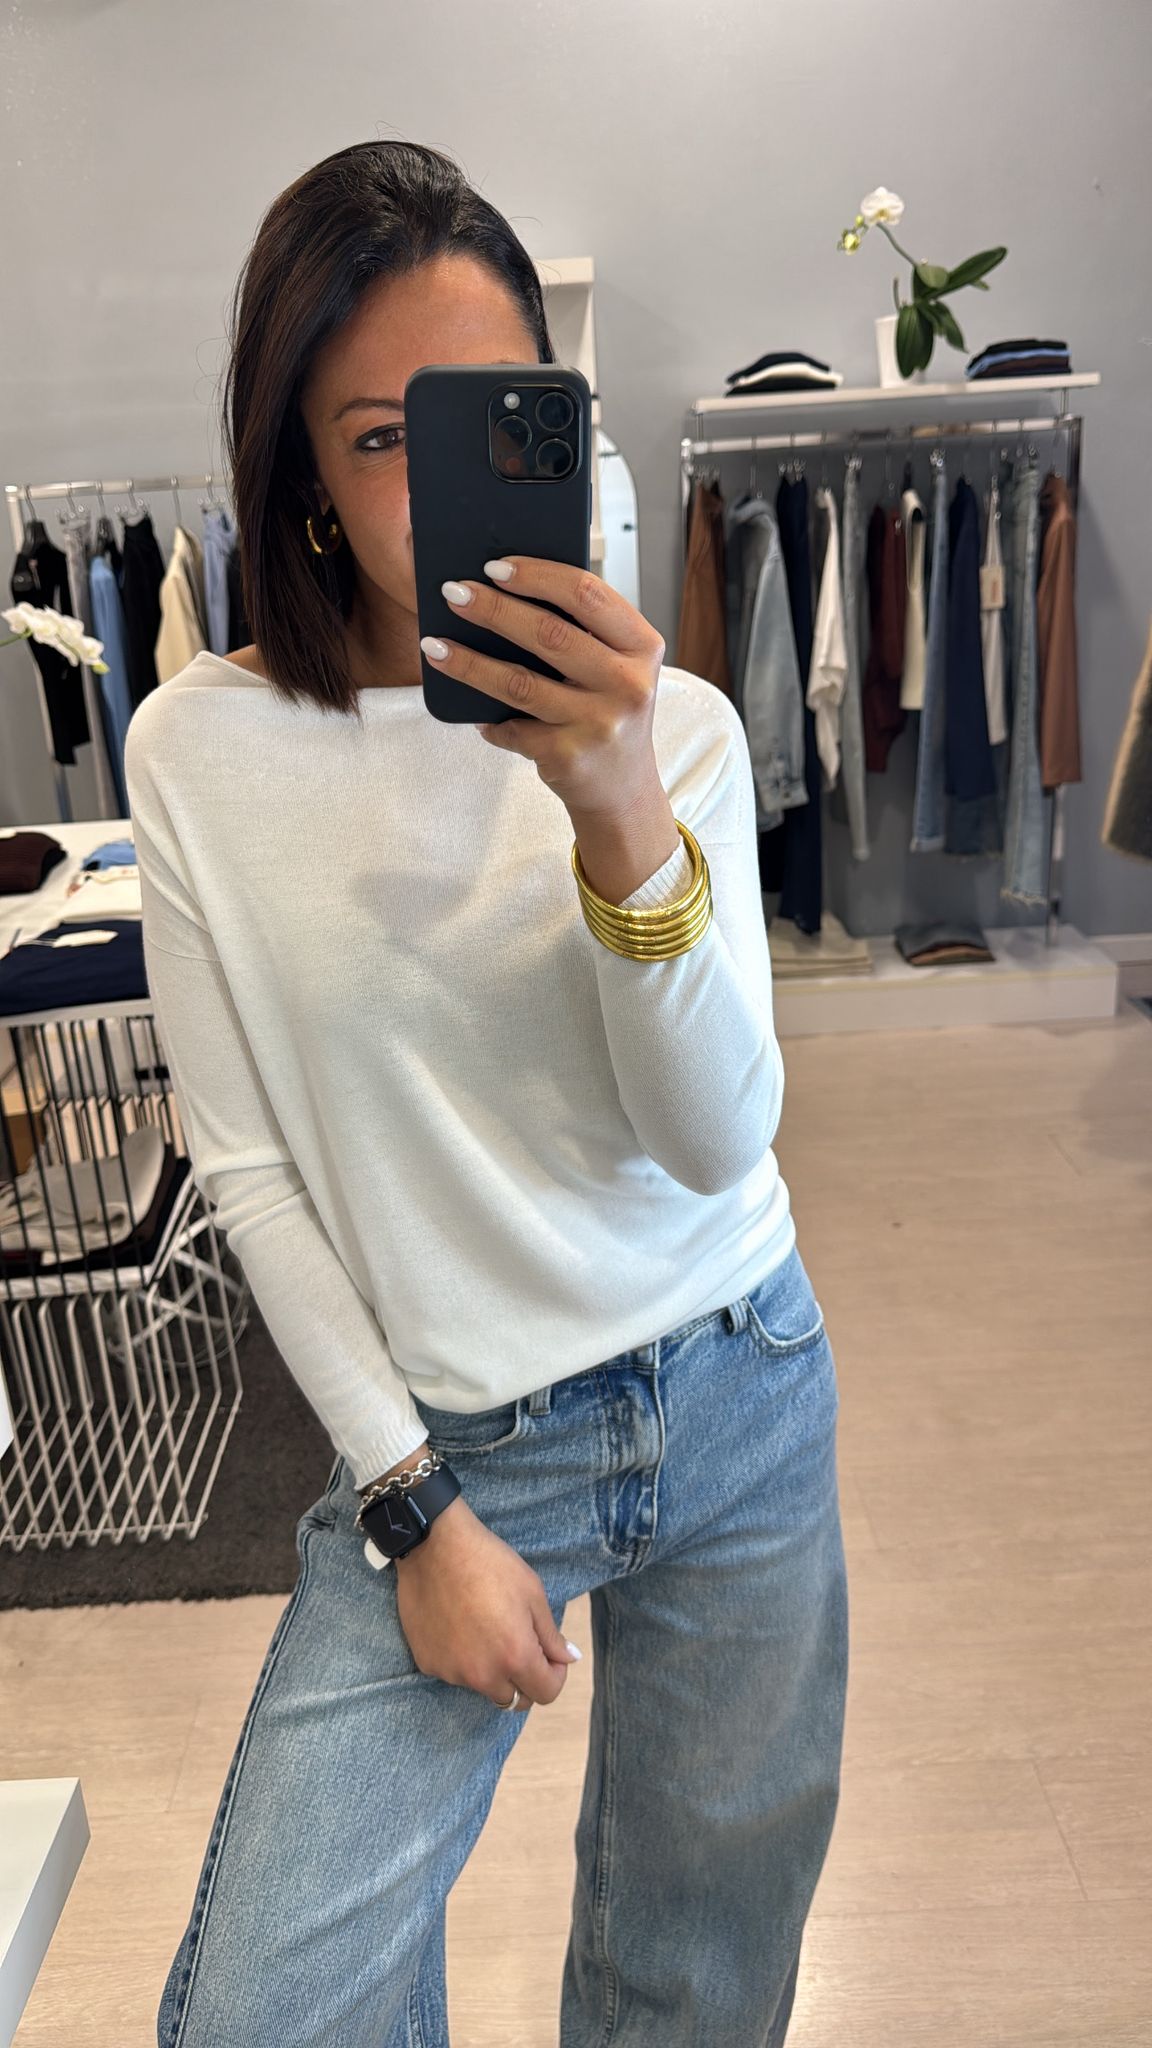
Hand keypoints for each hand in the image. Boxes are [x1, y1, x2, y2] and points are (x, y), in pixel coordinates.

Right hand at [394, 1494, 577, 1710]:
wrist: (434, 1546)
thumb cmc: (490, 1563)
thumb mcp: (532, 1593)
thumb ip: (552, 1635)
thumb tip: (569, 1659)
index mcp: (515, 1656)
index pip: (546, 1693)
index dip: (555, 1674)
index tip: (549, 1653)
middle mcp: (483, 1674)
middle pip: (515, 1699)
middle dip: (525, 1679)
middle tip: (520, 1644)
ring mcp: (452, 1672)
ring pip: (484, 1686)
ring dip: (493, 1671)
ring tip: (486, 1630)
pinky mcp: (428, 1663)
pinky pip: (455, 1673)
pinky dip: (463, 1660)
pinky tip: (460, 1627)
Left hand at [423, 557, 666, 820]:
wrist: (623, 788)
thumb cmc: (608, 710)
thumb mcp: (615, 666)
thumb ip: (582, 631)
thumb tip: (502, 590)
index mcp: (642, 646)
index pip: (587, 594)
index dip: (536, 575)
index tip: (494, 566)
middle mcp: (628, 684)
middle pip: (549, 633)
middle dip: (492, 609)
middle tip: (453, 593)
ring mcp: (599, 723)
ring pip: (518, 682)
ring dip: (469, 661)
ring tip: (435, 645)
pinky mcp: (569, 756)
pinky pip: (512, 728)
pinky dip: (488, 720)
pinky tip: (472, 712)